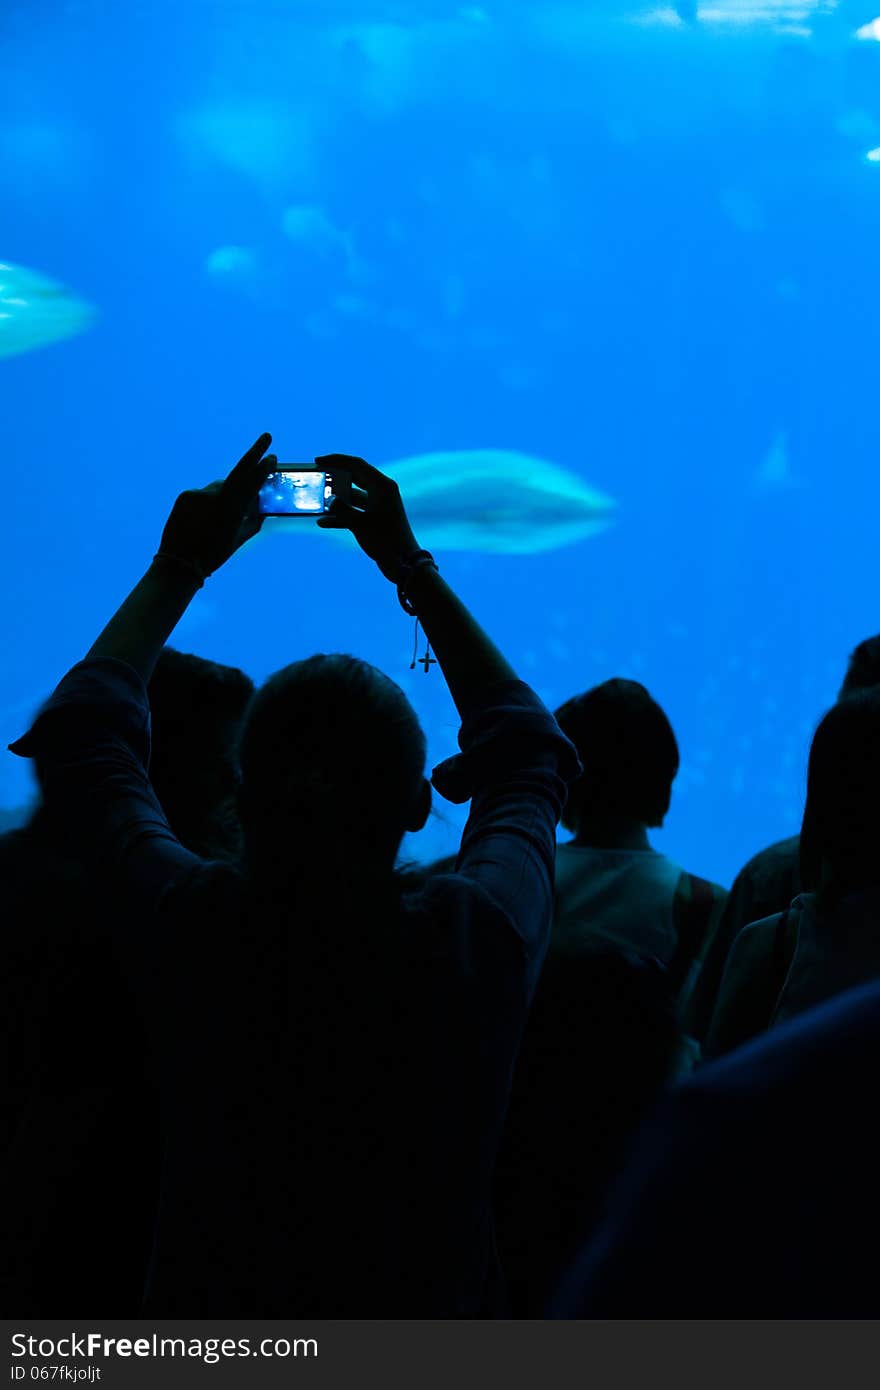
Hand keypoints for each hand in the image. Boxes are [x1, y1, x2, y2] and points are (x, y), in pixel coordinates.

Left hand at [157, 433, 274, 576]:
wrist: (179, 563)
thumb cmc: (212, 555)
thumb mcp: (237, 540)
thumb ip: (251, 522)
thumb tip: (261, 509)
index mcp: (231, 509)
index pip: (251, 481)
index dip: (263, 467)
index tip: (273, 455)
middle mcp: (215, 496)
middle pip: (237, 475)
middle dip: (253, 456)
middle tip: (266, 437)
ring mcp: (198, 494)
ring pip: (218, 488)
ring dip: (224, 495)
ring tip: (218, 517)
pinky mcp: (185, 495)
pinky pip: (202, 494)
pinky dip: (207, 502)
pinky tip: (203, 519)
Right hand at [315, 453, 421, 582]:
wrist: (403, 564)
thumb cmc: (386, 541)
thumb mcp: (359, 524)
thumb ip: (341, 510)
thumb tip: (329, 500)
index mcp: (382, 486)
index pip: (357, 465)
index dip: (336, 460)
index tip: (318, 461)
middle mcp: (382, 492)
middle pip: (354, 478)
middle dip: (334, 478)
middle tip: (317, 477)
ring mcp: (378, 505)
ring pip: (352, 497)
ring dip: (336, 500)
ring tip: (317, 502)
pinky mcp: (375, 519)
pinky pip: (355, 512)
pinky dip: (341, 516)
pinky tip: (323, 522)